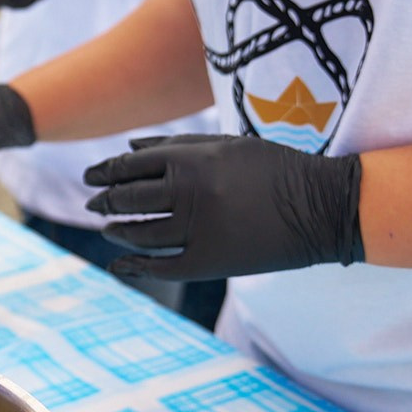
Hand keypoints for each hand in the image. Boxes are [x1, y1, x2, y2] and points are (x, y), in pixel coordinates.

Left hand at [84, 135, 363, 281]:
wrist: (320, 207)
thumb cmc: (273, 169)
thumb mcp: (226, 145)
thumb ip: (175, 144)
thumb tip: (128, 148)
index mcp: (191, 160)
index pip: (129, 166)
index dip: (104, 171)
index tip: (91, 176)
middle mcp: (188, 193)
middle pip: (128, 199)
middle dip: (104, 200)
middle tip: (93, 202)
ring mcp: (197, 230)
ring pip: (139, 234)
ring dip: (117, 231)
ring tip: (108, 228)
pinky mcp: (209, 262)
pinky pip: (159, 267)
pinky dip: (133, 267)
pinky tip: (118, 265)